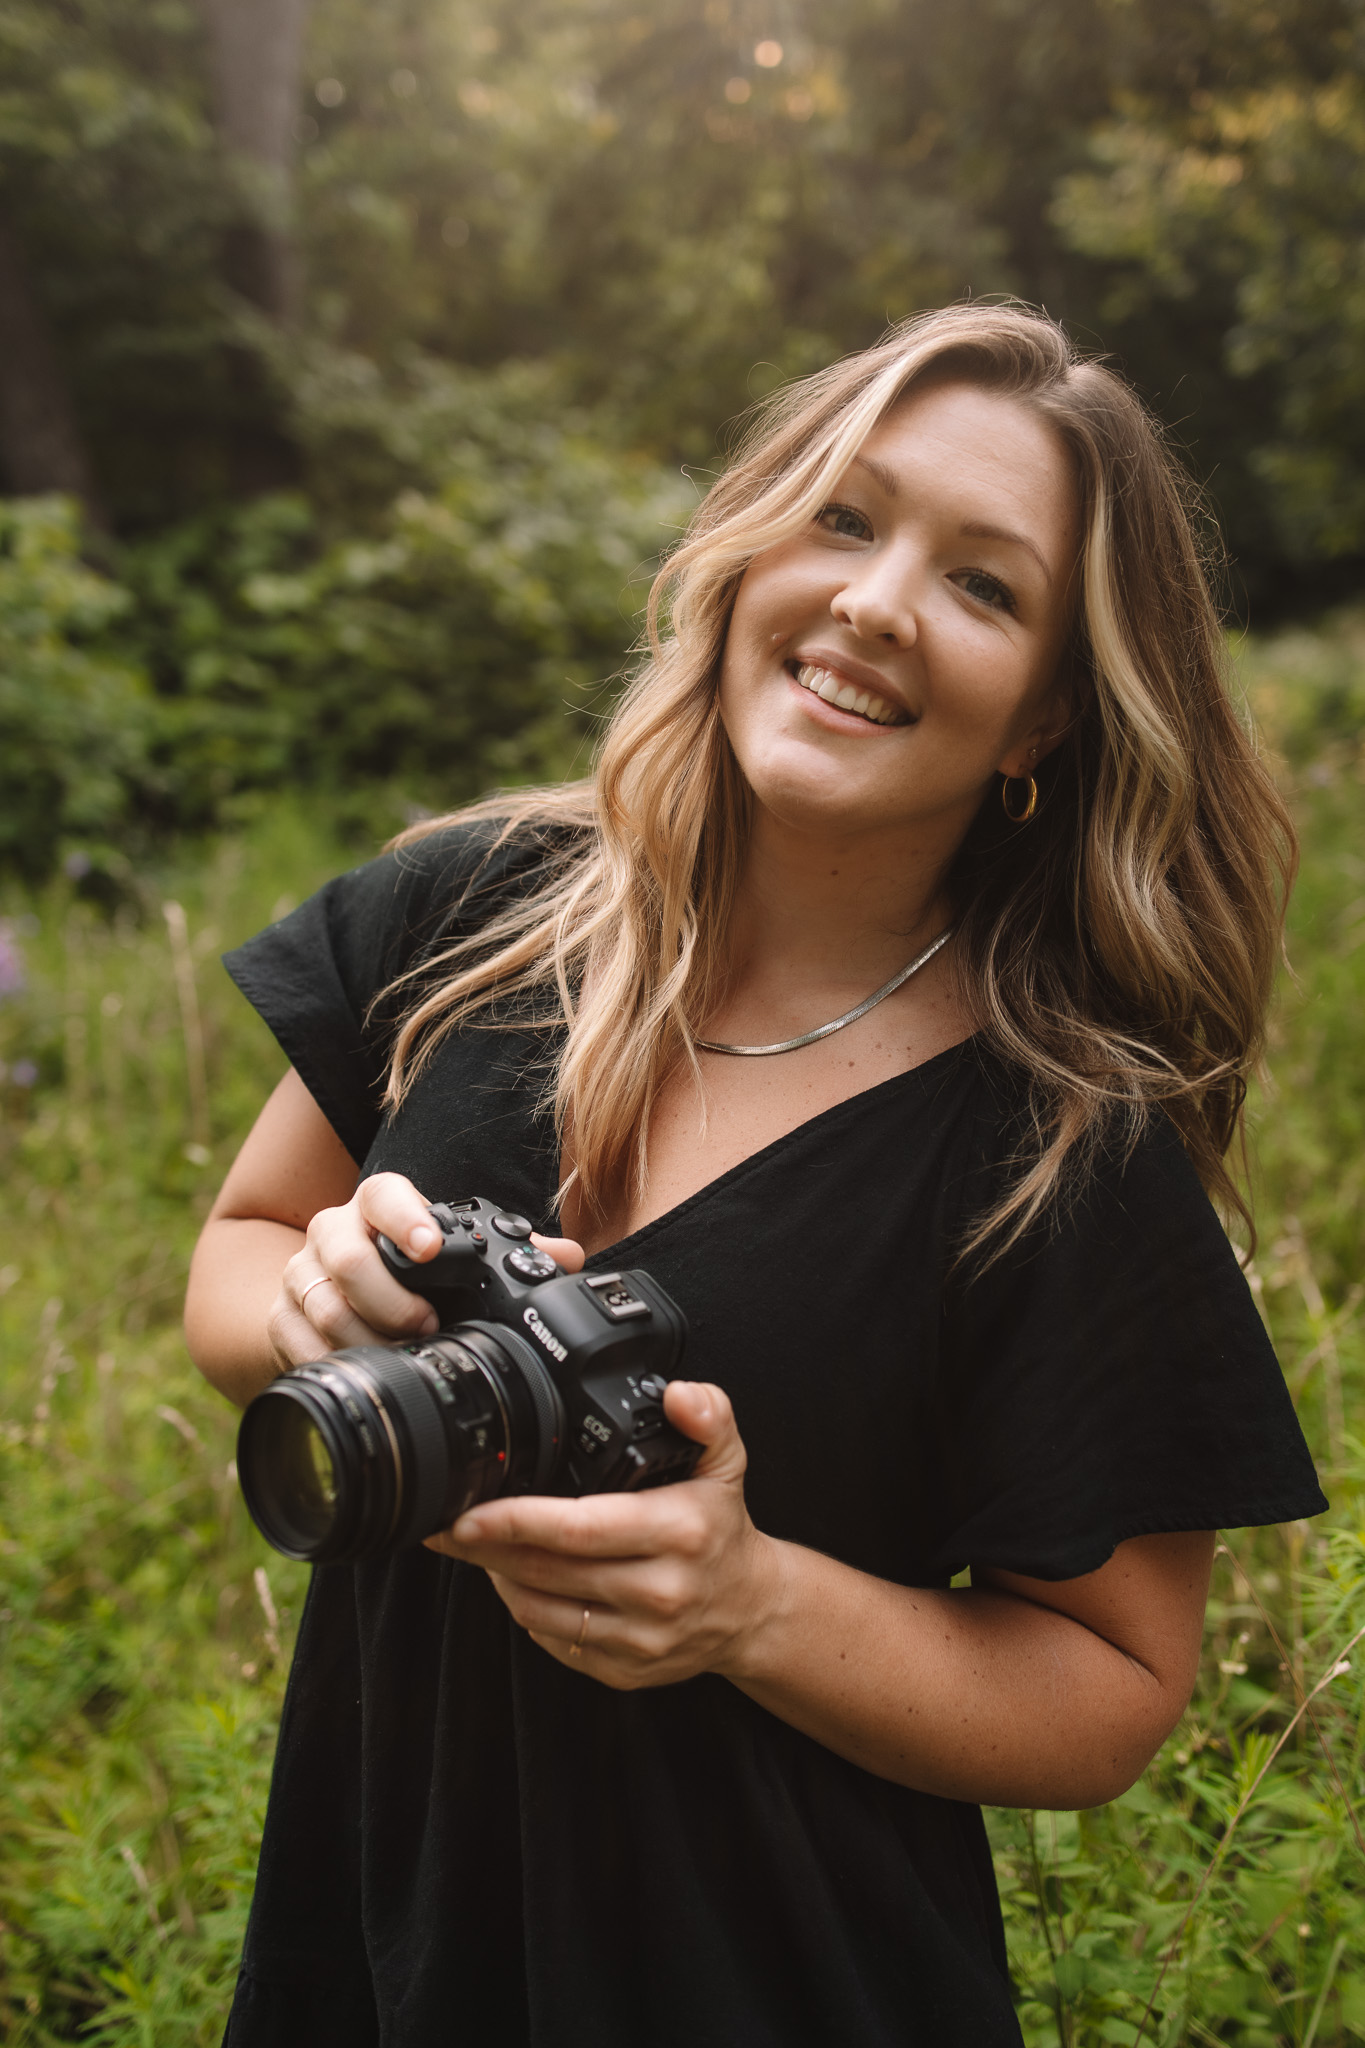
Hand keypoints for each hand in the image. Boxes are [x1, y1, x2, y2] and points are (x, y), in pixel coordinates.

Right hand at [267, 1173, 582, 1370]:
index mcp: (377, 1207)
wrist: (330, 1292)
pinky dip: (335, 1363)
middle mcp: (333, 1233)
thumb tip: (567, 1258)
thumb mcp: (453, 1255)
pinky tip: (365, 1373)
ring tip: (404, 1353)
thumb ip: (510, 1251)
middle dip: (391, 1299)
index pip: (383, 1196)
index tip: (430, 1249)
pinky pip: (298, 1343)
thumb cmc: (406, 1271)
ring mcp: (300, 1274)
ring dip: (369, 1338)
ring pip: (325, 1306)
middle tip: (428, 1324)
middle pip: (347, 1258)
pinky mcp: (279, 1317)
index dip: (405, 1219)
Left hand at [426, 1382, 781, 1689]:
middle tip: (447, 1523)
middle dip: (486, 1547)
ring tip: (477, 1546)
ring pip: (539, 1611)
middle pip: (547, 1571)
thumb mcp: (727, 1461)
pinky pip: (553, 1641)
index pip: (580, 1528)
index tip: (470, 1511)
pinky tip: (515, 1579)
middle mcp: (660, 1591)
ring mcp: (641, 1639)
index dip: (516, 1520)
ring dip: (497, 1577)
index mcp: (678, 1532)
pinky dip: (524, 1608)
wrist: (751, 1610)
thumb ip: (709, 1416)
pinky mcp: (624, 1671)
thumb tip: (679, 1395)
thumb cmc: (721, 1528)